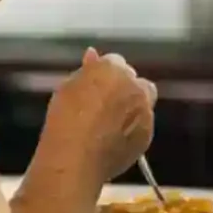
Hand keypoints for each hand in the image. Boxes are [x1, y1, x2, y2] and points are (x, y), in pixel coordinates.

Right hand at [39, 47, 156, 181]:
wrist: (76, 158)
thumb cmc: (64, 120)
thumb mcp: (67, 88)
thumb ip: (86, 71)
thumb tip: (93, 55)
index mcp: (113, 69)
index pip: (114, 62)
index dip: (104, 75)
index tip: (93, 87)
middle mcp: (135, 86)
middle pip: (135, 81)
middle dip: (124, 88)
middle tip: (105, 105)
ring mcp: (145, 111)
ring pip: (143, 104)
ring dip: (131, 109)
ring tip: (108, 126)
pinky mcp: (148, 135)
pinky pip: (142, 126)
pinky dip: (132, 129)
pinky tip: (115, 140)